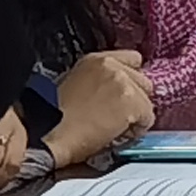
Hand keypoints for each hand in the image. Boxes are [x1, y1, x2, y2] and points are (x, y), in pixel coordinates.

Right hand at [46, 49, 156, 168]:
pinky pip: (148, 118)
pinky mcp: (132, 102)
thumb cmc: (53, 120)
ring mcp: (124, 82)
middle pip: (144, 81)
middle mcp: (112, 66)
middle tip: (116, 116)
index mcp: (95, 60)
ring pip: (147, 101)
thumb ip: (98, 83)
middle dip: (135, 99)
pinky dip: (137, 130)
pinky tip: (117, 135)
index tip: (124, 95)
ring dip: (136, 116)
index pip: (133, 59)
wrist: (47, 136)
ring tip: (114, 128)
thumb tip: (115, 94)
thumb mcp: (73, 87)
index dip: (130, 80)